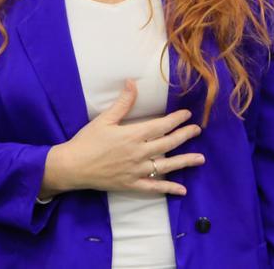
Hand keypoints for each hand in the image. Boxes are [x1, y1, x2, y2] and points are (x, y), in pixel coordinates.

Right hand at [41, 80, 204, 196]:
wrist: (73, 166)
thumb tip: (132, 82)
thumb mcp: (104, 119)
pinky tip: (182, 190)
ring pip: (166, 166)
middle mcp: (139, 153)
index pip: (160, 126)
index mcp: (133, 135)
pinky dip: (168, 189)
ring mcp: (137, 170)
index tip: (187, 115)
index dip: (176, 120)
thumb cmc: (87, 141)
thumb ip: (122, 103)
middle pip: (168, 144)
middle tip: (197, 130)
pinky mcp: (132, 184)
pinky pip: (154, 187)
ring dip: (185, 161)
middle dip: (185, 136)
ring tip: (200, 158)